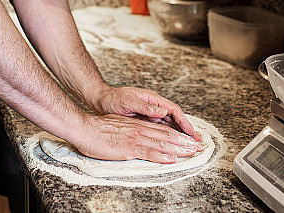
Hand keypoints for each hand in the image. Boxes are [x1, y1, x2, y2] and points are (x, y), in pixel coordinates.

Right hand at [72, 113, 202, 162]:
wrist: (85, 129)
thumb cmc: (98, 130)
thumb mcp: (120, 128)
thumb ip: (132, 133)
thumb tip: (141, 139)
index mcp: (139, 126)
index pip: (163, 130)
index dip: (179, 135)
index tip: (190, 141)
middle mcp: (140, 129)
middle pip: (167, 135)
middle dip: (184, 142)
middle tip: (198, 147)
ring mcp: (136, 138)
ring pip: (162, 143)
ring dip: (179, 148)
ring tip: (192, 152)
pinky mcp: (129, 147)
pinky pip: (148, 152)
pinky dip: (162, 156)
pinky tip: (171, 159)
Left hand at [92, 85, 201, 142]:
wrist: (102, 100)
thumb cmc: (114, 99)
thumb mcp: (129, 101)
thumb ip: (145, 107)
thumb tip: (163, 111)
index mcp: (153, 99)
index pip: (173, 110)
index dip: (184, 121)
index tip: (191, 132)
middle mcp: (154, 106)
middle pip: (175, 118)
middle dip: (186, 130)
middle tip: (197, 141)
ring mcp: (150, 114)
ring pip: (169, 125)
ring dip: (180, 134)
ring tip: (190, 144)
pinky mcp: (145, 121)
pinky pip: (160, 129)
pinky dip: (169, 136)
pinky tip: (174, 144)